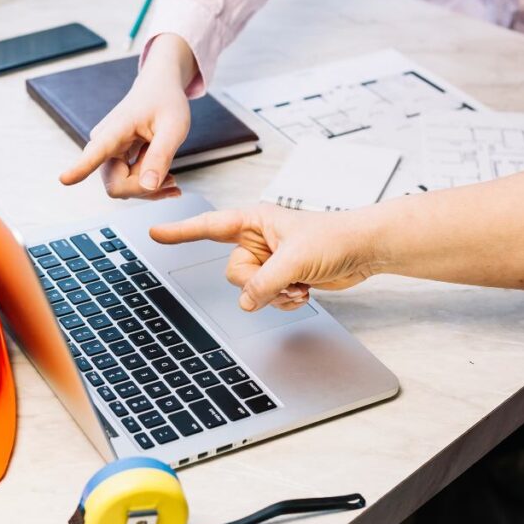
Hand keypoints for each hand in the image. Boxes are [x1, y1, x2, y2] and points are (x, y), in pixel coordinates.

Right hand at [59, 34, 195, 198]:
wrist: (158, 89)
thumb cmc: (166, 103)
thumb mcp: (174, 126)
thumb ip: (161, 155)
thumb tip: (148, 186)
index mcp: (117, 129)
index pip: (96, 152)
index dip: (81, 168)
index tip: (64, 179)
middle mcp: (104, 143)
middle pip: (116, 185)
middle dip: (144, 189)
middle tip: (172, 179)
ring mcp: (106, 154)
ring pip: (122, 188)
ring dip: (148, 188)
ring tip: (171, 176)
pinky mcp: (113, 161)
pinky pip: (126, 185)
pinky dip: (147, 187)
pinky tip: (167, 180)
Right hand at [150, 204, 376, 310]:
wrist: (366, 250)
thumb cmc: (336, 237)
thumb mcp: (294, 260)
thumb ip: (263, 282)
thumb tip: (245, 302)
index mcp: (255, 221)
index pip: (209, 226)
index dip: (181, 232)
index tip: (156, 233)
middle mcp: (258, 240)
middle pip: (233, 272)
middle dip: (258, 282)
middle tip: (285, 275)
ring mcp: (270, 261)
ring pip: (250, 290)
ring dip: (276, 295)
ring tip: (301, 283)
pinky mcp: (283, 278)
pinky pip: (268, 299)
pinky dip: (286, 301)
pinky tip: (305, 291)